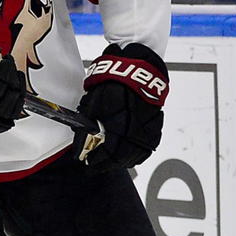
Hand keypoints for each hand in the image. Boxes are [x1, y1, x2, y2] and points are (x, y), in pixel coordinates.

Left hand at [76, 42, 168, 168]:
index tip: (86, 162)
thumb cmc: (112, 84)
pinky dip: (135, 155)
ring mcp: (146, 130)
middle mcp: (134, 130)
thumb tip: (80, 144)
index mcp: (117, 124)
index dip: (95, 160)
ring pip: (134, 157)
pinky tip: (126, 156)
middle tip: (95, 164)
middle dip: (105, 164)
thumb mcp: (93, 103)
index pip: (106, 153)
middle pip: (120, 158)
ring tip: (109, 162)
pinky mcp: (155, 128)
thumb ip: (87, 126)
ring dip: (120, 162)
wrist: (136, 70)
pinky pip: (146, 149)